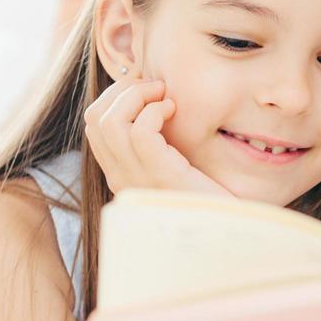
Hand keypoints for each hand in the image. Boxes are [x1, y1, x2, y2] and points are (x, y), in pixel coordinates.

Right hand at [82, 77, 231, 197]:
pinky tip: (174, 110)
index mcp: (119, 175)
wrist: (226, 233)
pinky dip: (155, 110)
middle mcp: (121, 178)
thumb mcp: (175, 168)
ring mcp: (137, 179)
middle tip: (155, 87)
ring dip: (137, 94)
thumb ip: (158, 144)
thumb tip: (155, 101)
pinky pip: (140, 132)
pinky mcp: (161, 176)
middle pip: (94, 118)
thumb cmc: (207, 199)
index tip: (146, 90)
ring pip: (111, 121)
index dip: (115, 97)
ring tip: (163, 94)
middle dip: (122, 89)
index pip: (94, 126)